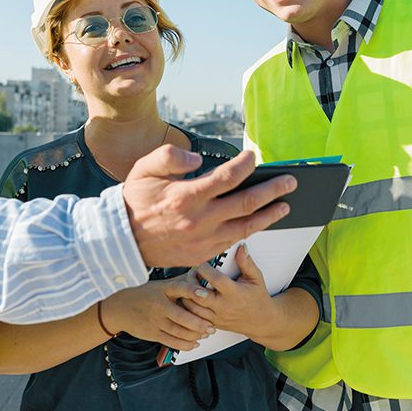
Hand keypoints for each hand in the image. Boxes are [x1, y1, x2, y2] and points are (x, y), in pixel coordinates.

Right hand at [101, 276, 215, 350]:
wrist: (120, 308)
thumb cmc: (145, 295)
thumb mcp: (160, 285)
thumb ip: (178, 284)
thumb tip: (199, 276)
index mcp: (162, 289)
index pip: (179, 288)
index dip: (193, 290)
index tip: (205, 294)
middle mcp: (159, 305)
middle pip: (181, 316)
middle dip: (199, 323)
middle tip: (211, 326)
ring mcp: (155, 320)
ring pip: (178, 331)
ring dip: (195, 335)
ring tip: (206, 334)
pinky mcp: (153, 333)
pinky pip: (172, 342)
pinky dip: (185, 344)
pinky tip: (194, 343)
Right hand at [123, 147, 294, 266]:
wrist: (120, 240)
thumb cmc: (133, 200)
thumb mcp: (144, 168)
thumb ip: (171, 157)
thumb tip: (199, 161)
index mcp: (185, 195)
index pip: (227, 177)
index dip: (245, 165)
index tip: (253, 157)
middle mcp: (199, 219)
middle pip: (246, 202)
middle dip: (272, 190)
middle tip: (290, 182)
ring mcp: (202, 240)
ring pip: (246, 227)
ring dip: (269, 215)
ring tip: (285, 205)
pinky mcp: (202, 253)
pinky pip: (233, 242)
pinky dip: (250, 231)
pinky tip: (259, 222)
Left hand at [180, 243, 275, 338]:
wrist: (261, 321)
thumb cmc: (257, 297)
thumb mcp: (256, 278)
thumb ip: (247, 262)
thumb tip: (241, 247)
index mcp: (235, 294)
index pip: (215, 279)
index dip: (205, 268)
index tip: (201, 261)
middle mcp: (224, 307)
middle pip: (198, 295)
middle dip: (191, 281)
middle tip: (193, 272)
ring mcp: (217, 318)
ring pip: (192, 307)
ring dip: (187, 293)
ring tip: (191, 282)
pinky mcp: (212, 324)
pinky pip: (193, 316)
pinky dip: (188, 305)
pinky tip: (191, 295)